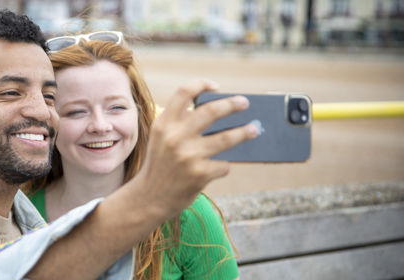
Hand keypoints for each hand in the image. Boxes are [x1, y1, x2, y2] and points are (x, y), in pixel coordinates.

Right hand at [135, 80, 257, 216]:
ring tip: (254, 130)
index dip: (202, 84)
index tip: (216, 87)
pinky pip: (223, 165)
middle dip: (232, 105)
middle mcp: (175, 136)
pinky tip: (221, 166)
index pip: (184, 92)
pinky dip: (224, 165)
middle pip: (211, 111)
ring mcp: (188, 156)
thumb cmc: (161, 164)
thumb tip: (219, 111)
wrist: (149, 197)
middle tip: (245, 102)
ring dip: (244, 133)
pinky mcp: (199, 174)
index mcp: (164, 124)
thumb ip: (180, 122)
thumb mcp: (161, 138)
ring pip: (226, 138)